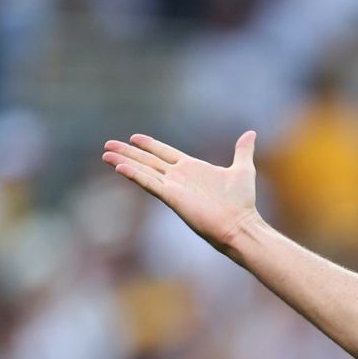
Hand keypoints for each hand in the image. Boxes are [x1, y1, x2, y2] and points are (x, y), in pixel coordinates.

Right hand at [102, 131, 261, 250]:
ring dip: (124, 162)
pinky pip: (149, 183)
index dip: (150, 145)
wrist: (240, 224)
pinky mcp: (172, 197)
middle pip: (148, 161)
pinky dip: (134, 175)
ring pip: (144, 170)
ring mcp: (174, 187)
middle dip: (128, 152)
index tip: (134, 138)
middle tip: (108, 145)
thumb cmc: (242, 202)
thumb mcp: (242, 170)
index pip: (165, 153)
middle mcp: (180, 177)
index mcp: (192, 168)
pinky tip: (119, 168)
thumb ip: (242, 151)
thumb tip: (251, 134)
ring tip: (106, 154)